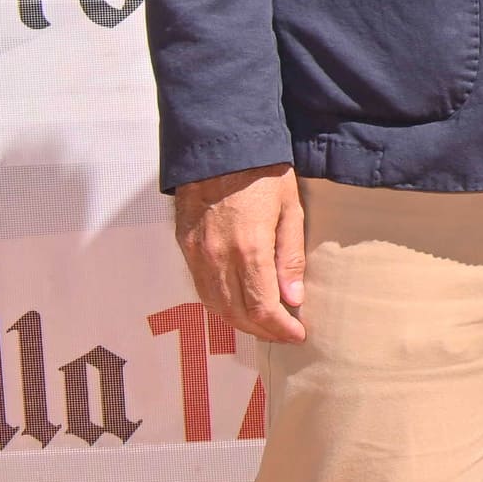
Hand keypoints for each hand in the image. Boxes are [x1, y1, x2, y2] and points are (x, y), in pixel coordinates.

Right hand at [172, 165, 309, 342]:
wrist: (219, 146)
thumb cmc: (262, 173)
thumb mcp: (290, 210)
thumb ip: (289, 257)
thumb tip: (293, 298)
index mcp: (248, 249)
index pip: (262, 307)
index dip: (280, 327)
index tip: (298, 335)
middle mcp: (217, 258)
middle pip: (236, 313)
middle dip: (262, 330)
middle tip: (284, 333)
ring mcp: (196, 254)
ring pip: (215, 305)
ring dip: (240, 321)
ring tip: (264, 324)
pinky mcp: (184, 246)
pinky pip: (201, 287)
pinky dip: (220, 304)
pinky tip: (237, 304)